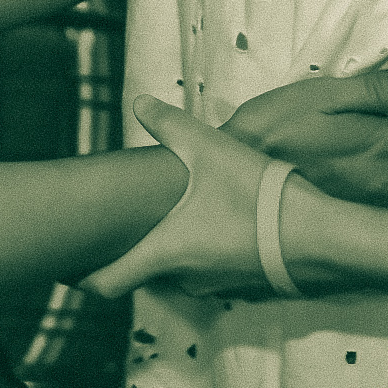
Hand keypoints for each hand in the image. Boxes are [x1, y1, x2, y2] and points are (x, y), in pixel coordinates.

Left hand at [82, 96, 280, 301]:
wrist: (320, 236)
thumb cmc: (258, 195)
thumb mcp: (210, 149)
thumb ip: (169, 125)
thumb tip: (138, 102)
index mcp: (164, 251)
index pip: (106, 283)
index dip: (82, 278)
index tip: (67, 267)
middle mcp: (183, 277)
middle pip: (141, 273)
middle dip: (128, 251)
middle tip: (117, 226)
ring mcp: (215, 285)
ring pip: (177, 271)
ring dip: (169, 249)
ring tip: (168, 217)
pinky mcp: (243, 284)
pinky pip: (209, 270)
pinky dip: (202, 252)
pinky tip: (214, 223)